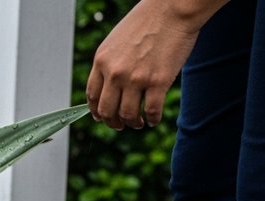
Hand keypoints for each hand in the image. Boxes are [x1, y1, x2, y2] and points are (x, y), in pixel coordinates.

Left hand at [87, 0, 203, 129]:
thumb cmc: (147, 22)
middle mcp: (115, 73)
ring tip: (137, 123)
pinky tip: (153, 120)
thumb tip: (108, 84)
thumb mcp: (116, 41)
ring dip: (131, 123)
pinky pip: (151, 111)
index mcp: (101, 62)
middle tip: (119, 125)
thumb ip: (109, 62)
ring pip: (127, 114)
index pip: (92, 96)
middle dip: (111, 122)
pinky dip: (151, 120)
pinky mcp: (158, 82)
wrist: (172, 9)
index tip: (100, 117)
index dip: (95, 110)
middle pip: (106, 110)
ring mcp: (136, 79)